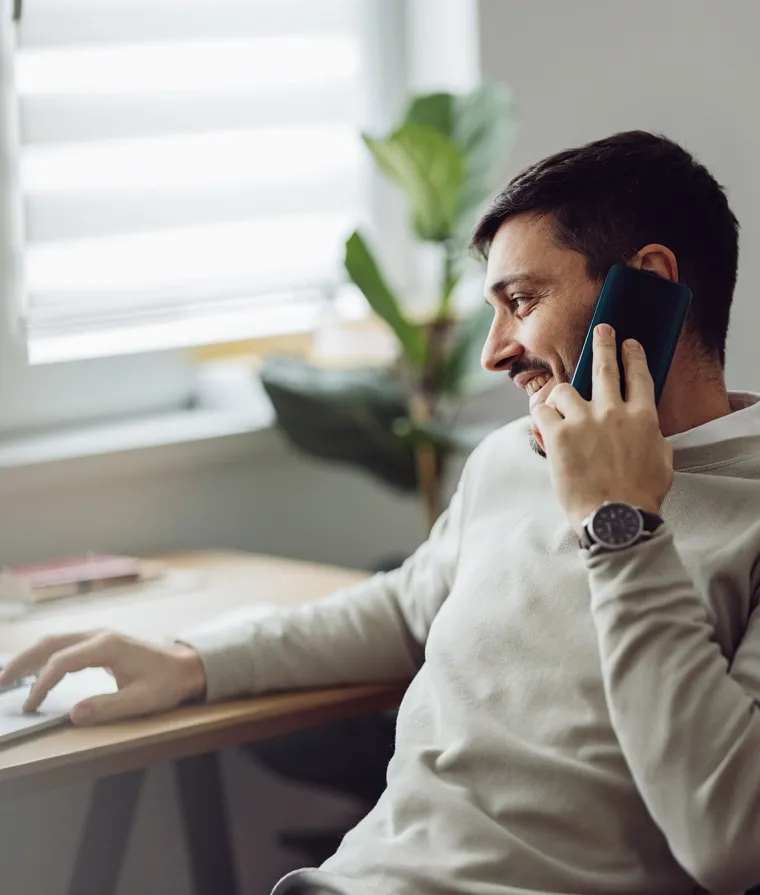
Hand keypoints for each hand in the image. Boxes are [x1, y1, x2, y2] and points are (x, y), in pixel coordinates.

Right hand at [0, 631, 206, 724]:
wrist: (186, 666)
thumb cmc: (167, 682)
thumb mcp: (142, 700)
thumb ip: (108, 707)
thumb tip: (73, 714)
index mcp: (108, 645)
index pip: (63, 660)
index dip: (42, 683)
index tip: (30, 705)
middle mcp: (99, 636)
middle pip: (51, 643)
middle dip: (21, 662)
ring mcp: (98, 637)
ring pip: (54, 641)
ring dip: (28, 658)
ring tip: (5, 678)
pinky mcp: (98, 644)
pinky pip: (63, 646)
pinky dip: (42, 657)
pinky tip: (30, 672)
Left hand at [531, 323, 672, 536]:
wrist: (615, 518)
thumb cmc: (640, 496)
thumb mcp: (661, 461)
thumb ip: (652, 436)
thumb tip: (644, 427)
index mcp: (643, 417)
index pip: (639, 375)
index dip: (633, 355)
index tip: (629, 344)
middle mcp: (613, 412)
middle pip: (605, 366)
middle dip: (603, 343)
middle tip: (601, 330)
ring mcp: (584, 421)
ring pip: (564, 390)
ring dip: (560, 397)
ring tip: (559, 408)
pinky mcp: (558, 435)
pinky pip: (542, 412)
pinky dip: (540, 416)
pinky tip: (542, 424)